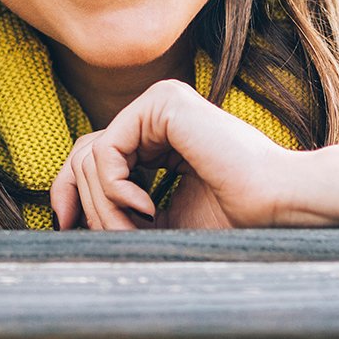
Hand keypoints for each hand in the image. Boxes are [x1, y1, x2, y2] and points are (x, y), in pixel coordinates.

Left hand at [49, 79, 338, 230]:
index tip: (63, 228)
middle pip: (85, 154)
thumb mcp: (159, 220)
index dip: (70, 191)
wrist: (277, 206)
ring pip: (91, 154)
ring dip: (106, 206)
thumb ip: (119, 211)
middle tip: (121, 236)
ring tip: (141, 227)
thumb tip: (60, 217)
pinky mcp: (162, 102)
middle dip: (90, 205)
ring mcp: (158, 101)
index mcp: (158, 134)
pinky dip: (115, 189)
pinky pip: (106, 149)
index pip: (94, 156)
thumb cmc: (231, 219)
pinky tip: (146, 210)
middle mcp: (154, 111)